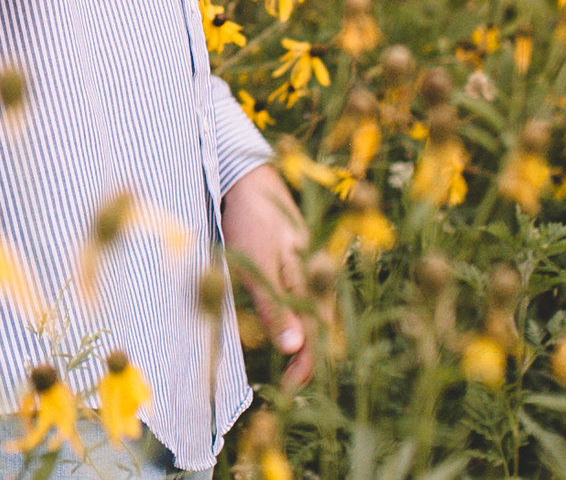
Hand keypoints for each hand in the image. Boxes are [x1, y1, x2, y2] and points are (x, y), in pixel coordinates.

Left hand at [221, 165, 314, 387]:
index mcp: (307, 280)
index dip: (305, 368)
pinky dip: (298, 317)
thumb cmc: (250, 219)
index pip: (315, 336)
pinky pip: (302, 295)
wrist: (246, 175)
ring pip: (313, 311)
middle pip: (320, 326)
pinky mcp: (293, 256)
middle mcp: (312, 274)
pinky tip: (289, 323)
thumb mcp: (257, 265)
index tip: (289, 391)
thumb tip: (297, 349)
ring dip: (306, 340)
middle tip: (291, 386)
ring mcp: (304, 263)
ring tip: (293, 365)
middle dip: (309, 359)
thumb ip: (276, 306)